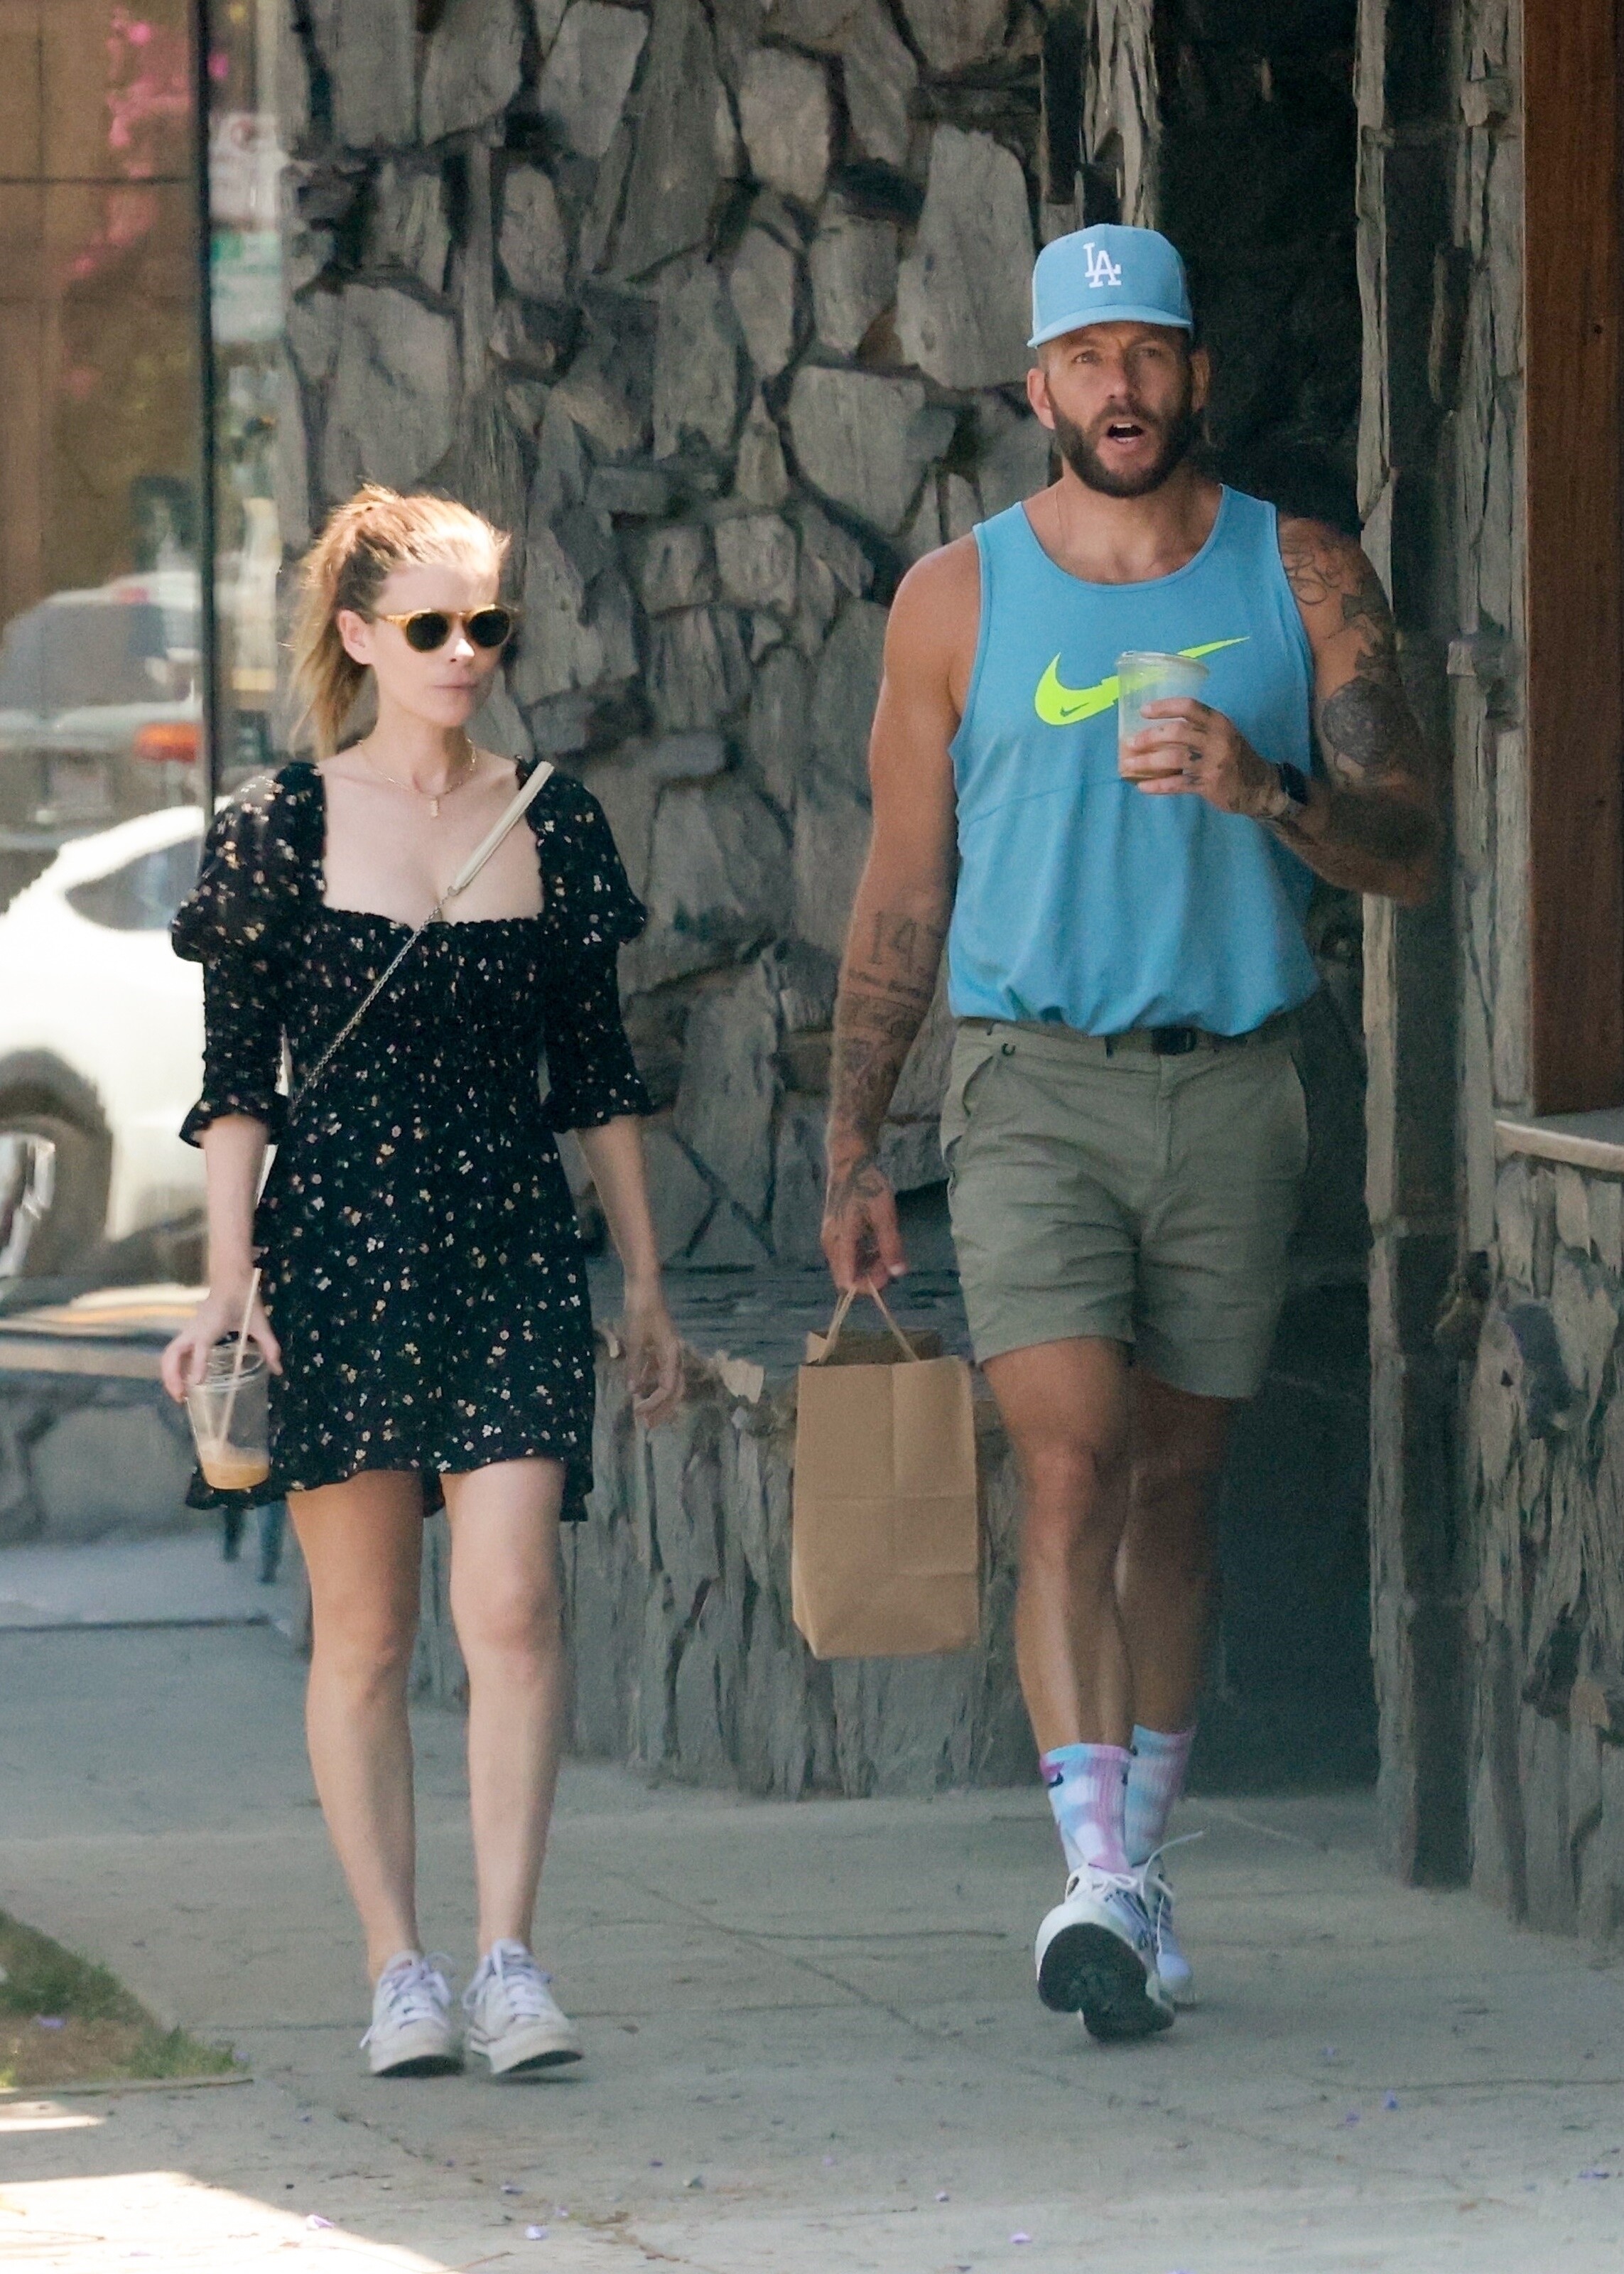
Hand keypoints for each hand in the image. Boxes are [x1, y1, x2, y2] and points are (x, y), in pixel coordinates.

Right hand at [161, 1278, 280, 1400]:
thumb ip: (269, 1345)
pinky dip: (174, 1367)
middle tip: (182, 1398)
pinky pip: (175, 1351)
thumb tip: (278, 1370)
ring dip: (169, 1375)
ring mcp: (189, 1329)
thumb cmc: (244, 1298)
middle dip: (172, 1377)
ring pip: (170, 1354)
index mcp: (211, 1325)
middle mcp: (195, 1329)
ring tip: (180, 1395)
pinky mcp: (189, 1331)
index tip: (197, 1383)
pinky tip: (184, 1381)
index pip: (200, 1347)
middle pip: (172, 1354)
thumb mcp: (259, 1322)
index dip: (197, 1365)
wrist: (231, 1277)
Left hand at [621, 1280, 682, 1427]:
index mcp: (672, 1355)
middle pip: (674, 1390)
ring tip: (644, 1413)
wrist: (644, 1286)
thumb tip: (633, 1391)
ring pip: (668, 1381)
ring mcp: (668, 1350)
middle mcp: (674, 1355)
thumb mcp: (634, 1340)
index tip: (638, 1411)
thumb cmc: (640, 1311)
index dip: (654, 1403)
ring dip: (657, 1398)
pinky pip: (659, 1370)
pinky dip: (651, 1382)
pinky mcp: (660, 1345)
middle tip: (649, 1425)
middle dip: (663, 1409)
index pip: (668, 1388)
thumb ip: (635, 1366)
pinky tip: (639, 1388)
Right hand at [821, 1148, 906, 1292]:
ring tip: (888, 1253)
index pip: (846, 1282)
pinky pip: (847, 1257)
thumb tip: (899, 1273)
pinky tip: (878, 1247)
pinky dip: (864, 1259)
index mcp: (841, 1240)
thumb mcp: (884, 1215)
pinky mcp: (834, 1236)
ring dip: (868, 1269)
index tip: (888, 1276)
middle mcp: (831, 1244)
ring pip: (847, 1269)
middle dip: (870, 1278)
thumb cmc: (868, 1186)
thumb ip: (891, 1245)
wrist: (850, 1165)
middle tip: (892, 1263)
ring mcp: (831, 1240)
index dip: (867, 1286)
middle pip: (846, 1278)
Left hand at [1121, 698, 1282, 817]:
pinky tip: (1143, 787)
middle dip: (1149, 736)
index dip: (1164, 707)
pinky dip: (1157, 785)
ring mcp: (1212, 763)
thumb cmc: (1235, 757)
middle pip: (1177, 732)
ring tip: (1127, 765)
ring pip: (1173, 758)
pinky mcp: (1208, 784)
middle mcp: (1216, 739)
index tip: (1143, 711)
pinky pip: (1177, 784)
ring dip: (1146, 762)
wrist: (1259, 787)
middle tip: (1129, 743)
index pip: (1189, 707)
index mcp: (1218, 723)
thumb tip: (1158, 731)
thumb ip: (1198, 730)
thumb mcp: (1223, 735)